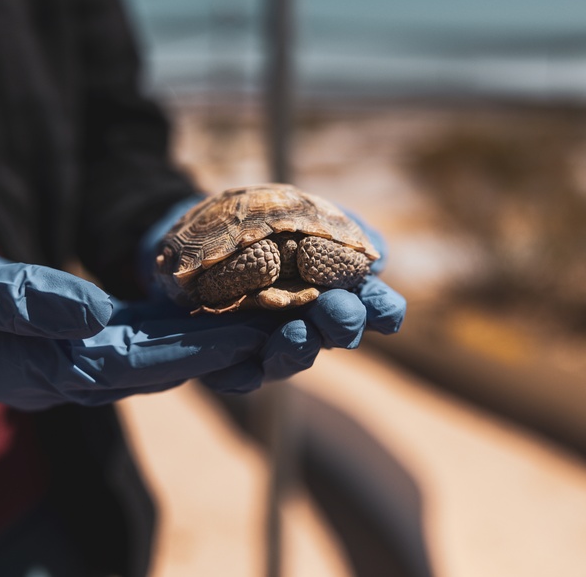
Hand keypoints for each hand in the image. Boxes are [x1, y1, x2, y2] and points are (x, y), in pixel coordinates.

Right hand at [0, 222, 293, 409]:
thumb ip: (18, 300)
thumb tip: (93, 310)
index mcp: (31, 368)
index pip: (130, 362)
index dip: (193, 348)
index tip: (250, 333)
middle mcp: (54, 373)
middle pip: (153, 365)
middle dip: (218, 349)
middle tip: (283, 328)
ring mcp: (56, 360)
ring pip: (146, 355)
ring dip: (203, 340)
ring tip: (261, 317)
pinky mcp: (57, 338)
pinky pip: (123, 337)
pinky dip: (167, 324)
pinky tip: (202, 305)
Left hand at [133, 196, 406, 392]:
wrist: (198, 231)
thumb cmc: (262, 221)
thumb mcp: (301, 210)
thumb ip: (342, 227)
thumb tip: (377, 255)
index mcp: (335, 290)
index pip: (370, 307)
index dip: (381, 310)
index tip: (386, 311)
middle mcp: (309, 322)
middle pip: (335, 334)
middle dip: (342, 324)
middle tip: (339, 310)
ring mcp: (270, 344)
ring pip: (289, 357)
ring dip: (297, 348)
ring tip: (297, 332)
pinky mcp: (228, 361)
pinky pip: (237, 376)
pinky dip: (240, 373)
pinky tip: (240, 365)